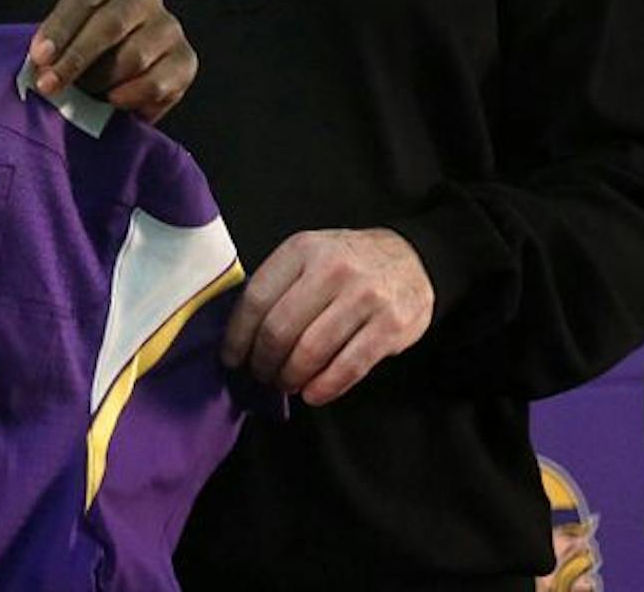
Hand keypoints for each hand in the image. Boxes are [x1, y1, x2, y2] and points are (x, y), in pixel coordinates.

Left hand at [28, 0, 195, 120]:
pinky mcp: (186, 60)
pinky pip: (157, 84)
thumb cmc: (78, 46)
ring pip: (134, 57)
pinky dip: (129, 98)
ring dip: (101, 81)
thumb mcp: (60, 35)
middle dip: (76, 59)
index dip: (61, 28)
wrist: (112, 70)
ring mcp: (169, 26)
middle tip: (50, 85)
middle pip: (111, 24)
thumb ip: (53, 46)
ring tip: (83, 93)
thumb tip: (44, 67)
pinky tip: (112, 102)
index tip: (40, 58)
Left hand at [222, 227, 433, 404]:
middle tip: (261, 374)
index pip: (256, 299)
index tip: (231, 357)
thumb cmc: (347, 262)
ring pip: (311, 351)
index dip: (238, 336)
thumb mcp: (308, 255)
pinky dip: (325, 387)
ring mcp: (364, 297)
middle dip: (263, 361)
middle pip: (280, 329)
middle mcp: (332, 269)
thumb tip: (242, 334)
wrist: (411, 258)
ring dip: (291, 377)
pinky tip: (312, 394)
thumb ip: (279, 286)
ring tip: (285, 383)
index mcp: (302, 249)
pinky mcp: (390, 325)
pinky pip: (349, 366)